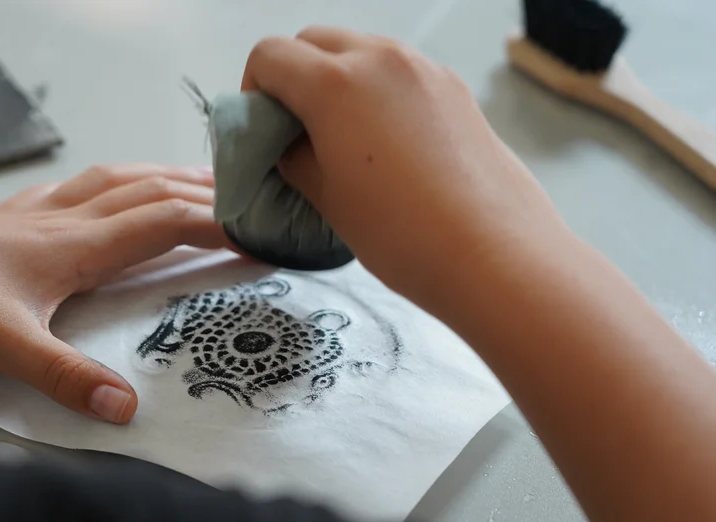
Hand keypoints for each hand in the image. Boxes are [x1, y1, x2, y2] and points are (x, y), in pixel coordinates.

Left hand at [0, 164, 228, 423]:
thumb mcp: (3, 344)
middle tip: (247, 199)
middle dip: (205, 194)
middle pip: (150, 192)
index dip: (217, 226)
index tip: (260, 236)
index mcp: (76, 246)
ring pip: (117, 180)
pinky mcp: (13, 219)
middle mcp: (65, 221)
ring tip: (196, 178)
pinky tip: (106, 186)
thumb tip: (127, 408)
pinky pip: (77, 187)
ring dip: (163, 176)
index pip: (164, 223)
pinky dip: (110, 180)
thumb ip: (65, 376)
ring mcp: (38, 215)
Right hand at [242, 27, 566, 314]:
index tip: (263, 130)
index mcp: (335, 83)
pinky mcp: (454, 88)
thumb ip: (294, 157)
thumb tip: (288, 143)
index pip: (270, 55)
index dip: (254, 90)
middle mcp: (380, 59)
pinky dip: (377, 91)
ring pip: (360, 50)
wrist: (493, 254)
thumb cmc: (401, 235)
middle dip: (293, 76)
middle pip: (313, 40)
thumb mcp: (327, 199)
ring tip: (344, 139)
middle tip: (296, 130)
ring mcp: (423, 69)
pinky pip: (399, 72)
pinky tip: (387, 146)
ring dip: (336, 80)